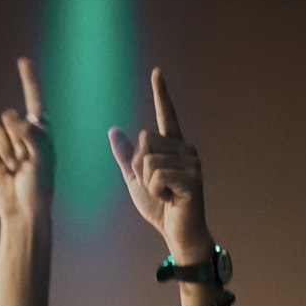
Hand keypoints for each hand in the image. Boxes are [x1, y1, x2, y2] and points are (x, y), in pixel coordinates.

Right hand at [0, 58, 54, 220]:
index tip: (24, 61)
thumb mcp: (42, 157)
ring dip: (5, 151)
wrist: (22, 208)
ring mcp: (4, 144)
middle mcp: (21, 133)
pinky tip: (1, 170)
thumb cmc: (39, 185)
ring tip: (14, 168)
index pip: (35, 99)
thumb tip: (11, 118)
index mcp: (39, 131)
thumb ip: (30, 133)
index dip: (29, 79)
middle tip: (24, 160)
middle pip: (9, 117)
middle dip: (16, 139)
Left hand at [108, 69, 212, 261]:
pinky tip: (170, 198)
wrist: (177, 232)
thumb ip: (126, 157)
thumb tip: (114, 129)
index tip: (157, 72)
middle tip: (155, 186)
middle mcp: (185, 148)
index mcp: (173, 147)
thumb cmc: (160, 208)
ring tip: (164, 194)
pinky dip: (155, 191)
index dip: (161, 94)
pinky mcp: (191, 176)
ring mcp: (190, 161)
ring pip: (148, 160)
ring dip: (147, 183)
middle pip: (145, 140)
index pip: (166, 115)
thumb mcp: (136, 180)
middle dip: (139, 167)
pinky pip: (156, 175)